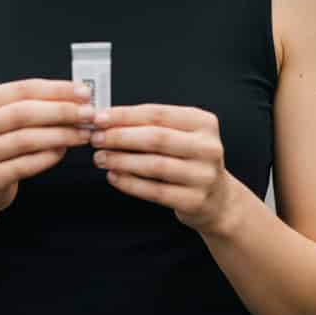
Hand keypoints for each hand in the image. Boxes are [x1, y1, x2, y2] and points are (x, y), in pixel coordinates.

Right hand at [0, 79, 92, 217]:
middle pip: (24, 112)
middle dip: (62, 111)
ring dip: (60, 135)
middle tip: (88, 114)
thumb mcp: (11, 118)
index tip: (84, 93)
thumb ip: (39, 104)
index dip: (57, 89)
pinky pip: (24, 165)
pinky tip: (63, 152)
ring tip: (83, 134)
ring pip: (26, 139)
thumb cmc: (3, 143)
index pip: (24, 89)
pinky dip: (48, 157)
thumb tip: (79, 97)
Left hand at [90, 104, 231, 233]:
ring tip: (101, 158)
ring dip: (122, 160)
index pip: (158, 114)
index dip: (125, 115)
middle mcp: (208, 147)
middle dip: (120, 137)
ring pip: (154, 165)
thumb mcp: (181, 135)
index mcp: (203, 123)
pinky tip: (114, 176)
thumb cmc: (190, 161)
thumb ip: (151, 125)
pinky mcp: (194, 200)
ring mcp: (203, 175)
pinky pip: (155, 191)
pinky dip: (130, 183)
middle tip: (96, 138)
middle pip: (156, 138)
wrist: (218, 199)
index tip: (100, 117)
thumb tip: (108, 119)